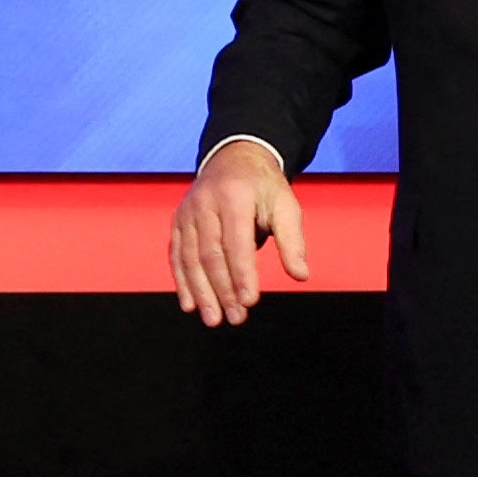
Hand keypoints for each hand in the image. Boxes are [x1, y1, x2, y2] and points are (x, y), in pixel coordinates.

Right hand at [169, 139, 312, 325]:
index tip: (250, 301)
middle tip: (235, 317)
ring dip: (201, 292)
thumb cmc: (263, 186)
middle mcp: (205, 204)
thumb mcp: (286, 205)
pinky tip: (190, 304)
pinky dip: (182, 282)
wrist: (234, 157)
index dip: (242, 274)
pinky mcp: (177, 222)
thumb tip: (300, 274)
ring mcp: (187, 213)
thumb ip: (293, 240)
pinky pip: (176, 256)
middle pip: (210, 254)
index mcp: (234, 197)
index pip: (236, 242)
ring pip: (190, 259)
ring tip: (214, 319)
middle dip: (222, 290)